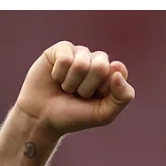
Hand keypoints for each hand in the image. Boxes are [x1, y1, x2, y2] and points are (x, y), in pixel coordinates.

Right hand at [14, 41, 134, 138]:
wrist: (43, 117)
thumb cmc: (75, 116)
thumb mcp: (104, 114)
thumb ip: (122, 96)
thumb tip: (117, 66)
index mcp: (112, 75)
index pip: (118, 72)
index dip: (104, 89)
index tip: (95, 98)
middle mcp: (98, 61)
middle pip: (101, 66)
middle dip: (87, 87)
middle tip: (79, 94)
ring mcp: (80, 53)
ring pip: (81, 63)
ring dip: (71, 83)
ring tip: (67, 88)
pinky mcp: (61, 49)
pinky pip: (64, 58)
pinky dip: (59, 74)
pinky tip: (56, 78)